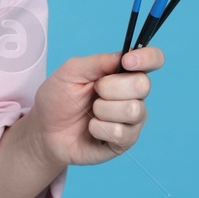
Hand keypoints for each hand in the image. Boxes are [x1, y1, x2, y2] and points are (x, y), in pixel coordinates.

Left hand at [31, 47, 162, 167]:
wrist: (45, 130)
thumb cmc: (58, 98)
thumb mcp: (71, 72)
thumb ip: (98, 61)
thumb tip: (124, 55)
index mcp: (123, 73)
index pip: (153, 60)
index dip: (147, 58)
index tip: (127, 62)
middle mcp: (134, 95)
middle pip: (142, 85)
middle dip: (111, 87)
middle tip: (94, 91)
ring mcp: (131, 120)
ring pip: (133, 110)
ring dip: (103, 110)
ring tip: (91, 112)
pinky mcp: (124, 142)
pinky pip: (121, 133)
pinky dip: (98, 128)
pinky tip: (91, 129)